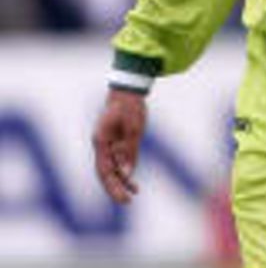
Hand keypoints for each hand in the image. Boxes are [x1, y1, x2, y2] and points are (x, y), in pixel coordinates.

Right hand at [93, 88, 146, 203]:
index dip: (112, 184)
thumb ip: (129, 150)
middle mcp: (102, 146)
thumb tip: (127, 173)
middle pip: (105, 173)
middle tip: (126, 203)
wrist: (128, 93)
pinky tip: (133, 186)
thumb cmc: (130, 107)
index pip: (104, 169)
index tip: (122, 195)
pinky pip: (120, 164)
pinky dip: (126, 175)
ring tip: (131, 197)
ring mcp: (109, 146)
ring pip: (112, 170)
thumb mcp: (134, 127)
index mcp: (101, 141)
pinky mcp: (119, 145)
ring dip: (120, 184)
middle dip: (114, 189)